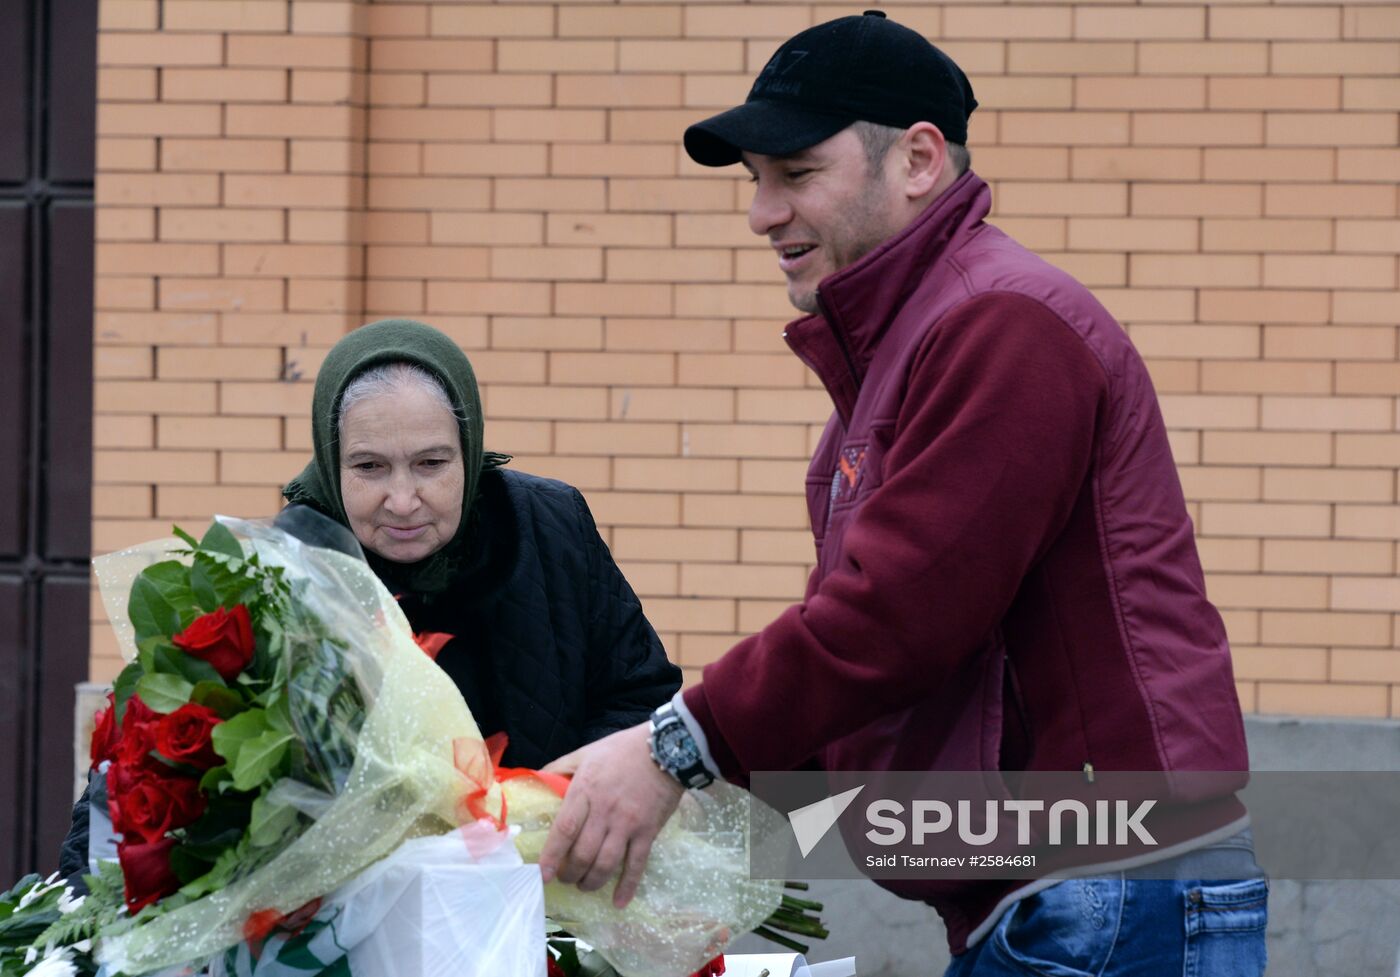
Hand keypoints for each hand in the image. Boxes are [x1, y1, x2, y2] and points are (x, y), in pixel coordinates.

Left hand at [539, 722, 683, 907]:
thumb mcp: (586, 752)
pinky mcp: (648, 831)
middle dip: (570, 873)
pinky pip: (637, 864)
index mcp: (586, 791)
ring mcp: (628, 824)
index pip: (565, 830)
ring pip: (606, 864)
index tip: (543, 874)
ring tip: (584, 885)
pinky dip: (627, 886)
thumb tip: (536, 775)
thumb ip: (560, 766)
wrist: (667, 748)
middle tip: (566, 878)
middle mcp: (605, 812)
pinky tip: (619, 902)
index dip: (552, 856)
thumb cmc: (622, 750)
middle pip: (583, 854)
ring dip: (591, 882)